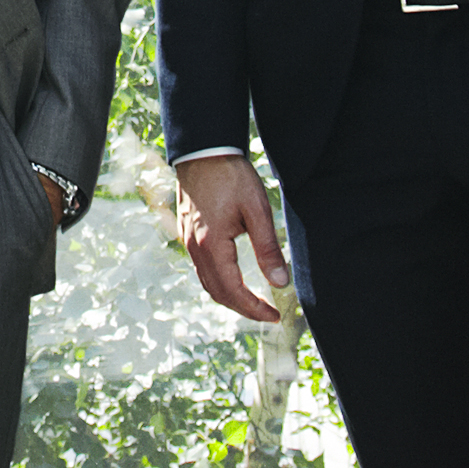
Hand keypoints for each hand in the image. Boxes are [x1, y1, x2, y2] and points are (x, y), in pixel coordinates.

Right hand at [174, 154, 290, 324]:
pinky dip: (219, 282)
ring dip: (230, 297)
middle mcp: (195, 248)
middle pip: (217, 292)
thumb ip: (268, 249)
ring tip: (254, 301)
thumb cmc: (231, 177)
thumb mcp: (257, 211)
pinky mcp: (188, 233)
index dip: (254, 309)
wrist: (204, 151)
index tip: (274, 316)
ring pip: (207, 282)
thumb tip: (280, 283)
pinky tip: (235, 278)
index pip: (232, 291)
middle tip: (268, 314)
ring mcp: (188, 241)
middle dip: (242, 308)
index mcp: (212, 245)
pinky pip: (202, 268)